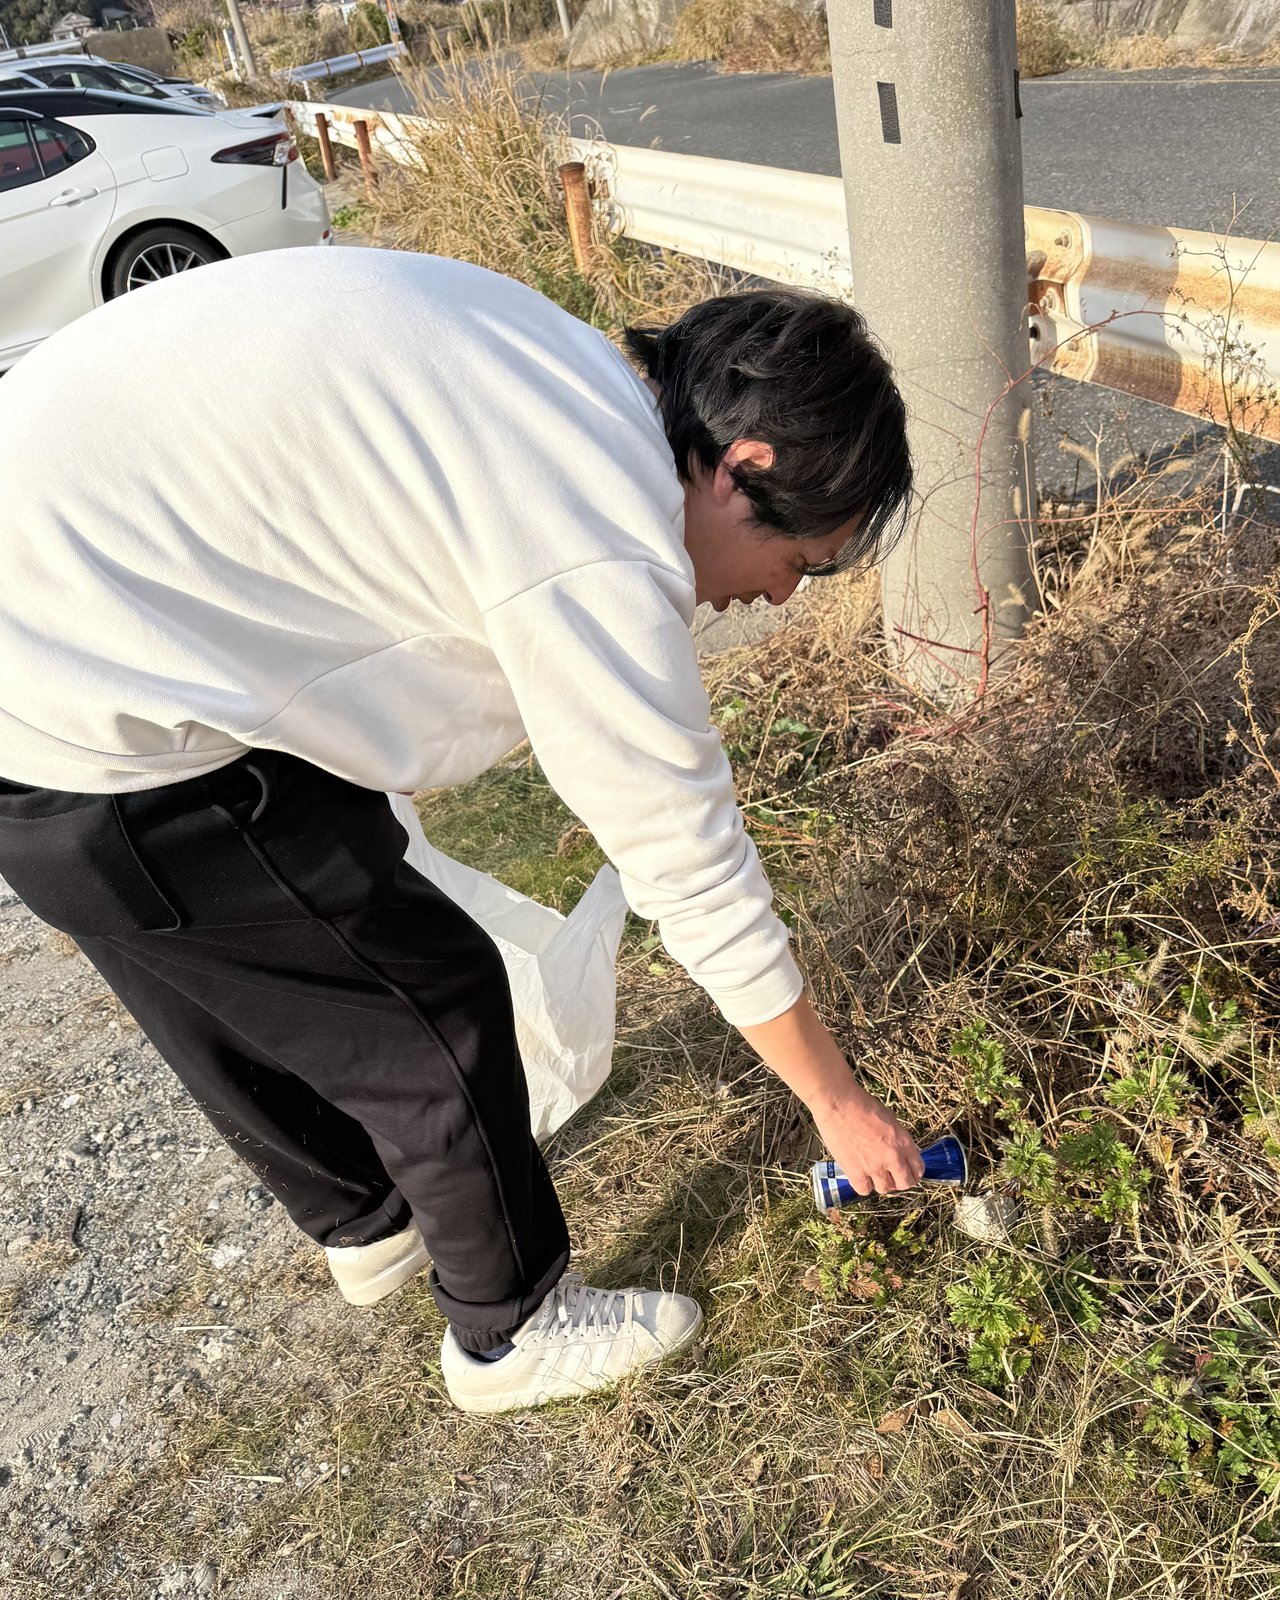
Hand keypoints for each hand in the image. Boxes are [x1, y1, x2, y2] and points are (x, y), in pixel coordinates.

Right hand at [810, 1080, 924, 1196]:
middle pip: (905, 1183)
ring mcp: (874, 1166)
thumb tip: (898, 1154)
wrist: (839, 1103)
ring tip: (873, 1173)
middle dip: (900, 1181)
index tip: (907, 1172)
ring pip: (885, 1189)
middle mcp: (892, 1157)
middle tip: (892, 1176)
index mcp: (903, 1141)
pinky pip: (864, 1190)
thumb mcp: (890, 1120)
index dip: (913, 1173)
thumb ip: (897, 1140)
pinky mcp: (855, 1172)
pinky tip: (860, 1175)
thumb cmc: (862, 1105)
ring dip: (881, 1183)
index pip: (918, 1169)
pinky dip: (864, 1185)